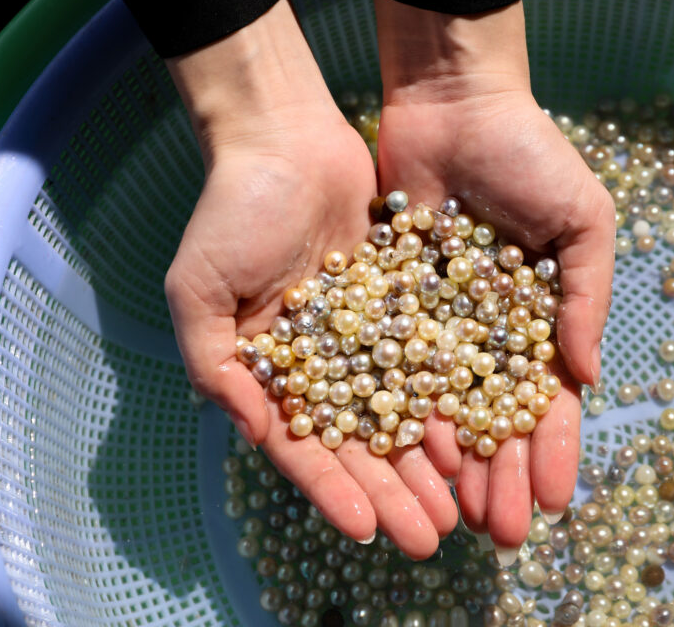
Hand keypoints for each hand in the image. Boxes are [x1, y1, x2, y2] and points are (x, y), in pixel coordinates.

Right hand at [163, 0, 457, 558]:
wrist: (286, 135)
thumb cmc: (231, 211)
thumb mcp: (198, 290)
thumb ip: (216, 367)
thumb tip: (258, 434)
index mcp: (272, 370)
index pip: (304, 446)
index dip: (333, 490)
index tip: (367, 531)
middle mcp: (322, 362)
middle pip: (362, 442)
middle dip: (393, 492)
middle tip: (430, 538)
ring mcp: (365, 335)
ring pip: (402, 410)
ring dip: (428, 461)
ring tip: (462, 507)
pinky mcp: (404, 303)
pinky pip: (429, 358)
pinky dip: (448, 397)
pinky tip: (475, 435)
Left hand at [374, 0, 614, 556]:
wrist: (452, 103)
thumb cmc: (530, 154)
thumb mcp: (583, 218)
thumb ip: (586, 295)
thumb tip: (587, 378)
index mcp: (538, 318)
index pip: (547, 400)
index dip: (551, 450)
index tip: (554, 501)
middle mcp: (485, 332)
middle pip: (491, 417)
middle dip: (499, 475)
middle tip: (499, 532)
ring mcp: (435, 323)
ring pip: (440, 406)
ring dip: (449, 463)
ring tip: (452, 514)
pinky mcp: (387, 304)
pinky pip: (391, 366)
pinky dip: (397, 412)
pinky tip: (402, 459)